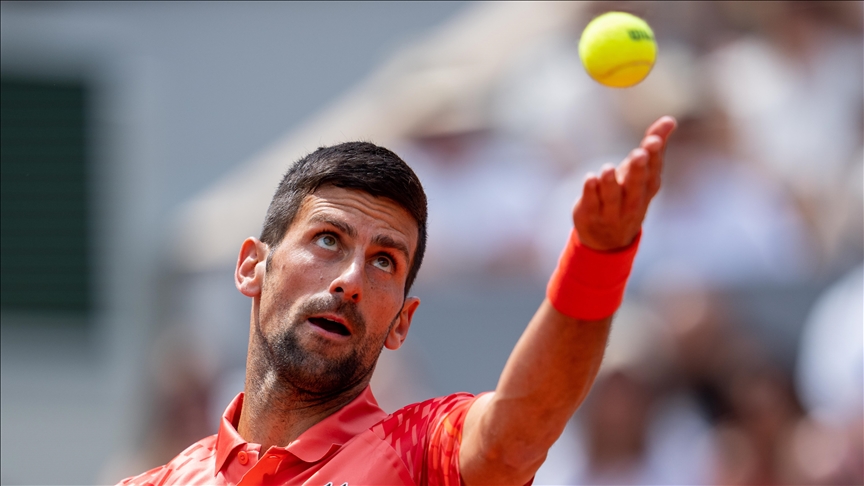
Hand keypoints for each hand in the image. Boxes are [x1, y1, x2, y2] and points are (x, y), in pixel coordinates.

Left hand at [573, 116, 676, 250]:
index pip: (652, 171)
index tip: (653, 141)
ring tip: (608, 169)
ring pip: (612, 197)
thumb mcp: (641, 172)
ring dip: (610, 182)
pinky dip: (590, 192)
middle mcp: (632, 201)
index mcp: (647, 188)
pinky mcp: (590, 214)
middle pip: (635, 186)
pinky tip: (590, 178)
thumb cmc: (628, 194)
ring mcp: (611, 211)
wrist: (608, 239)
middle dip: (637, 170)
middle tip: (639, 154)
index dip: (654, 156)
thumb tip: (670, 120)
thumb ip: (654, 146)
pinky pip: (591, 202)